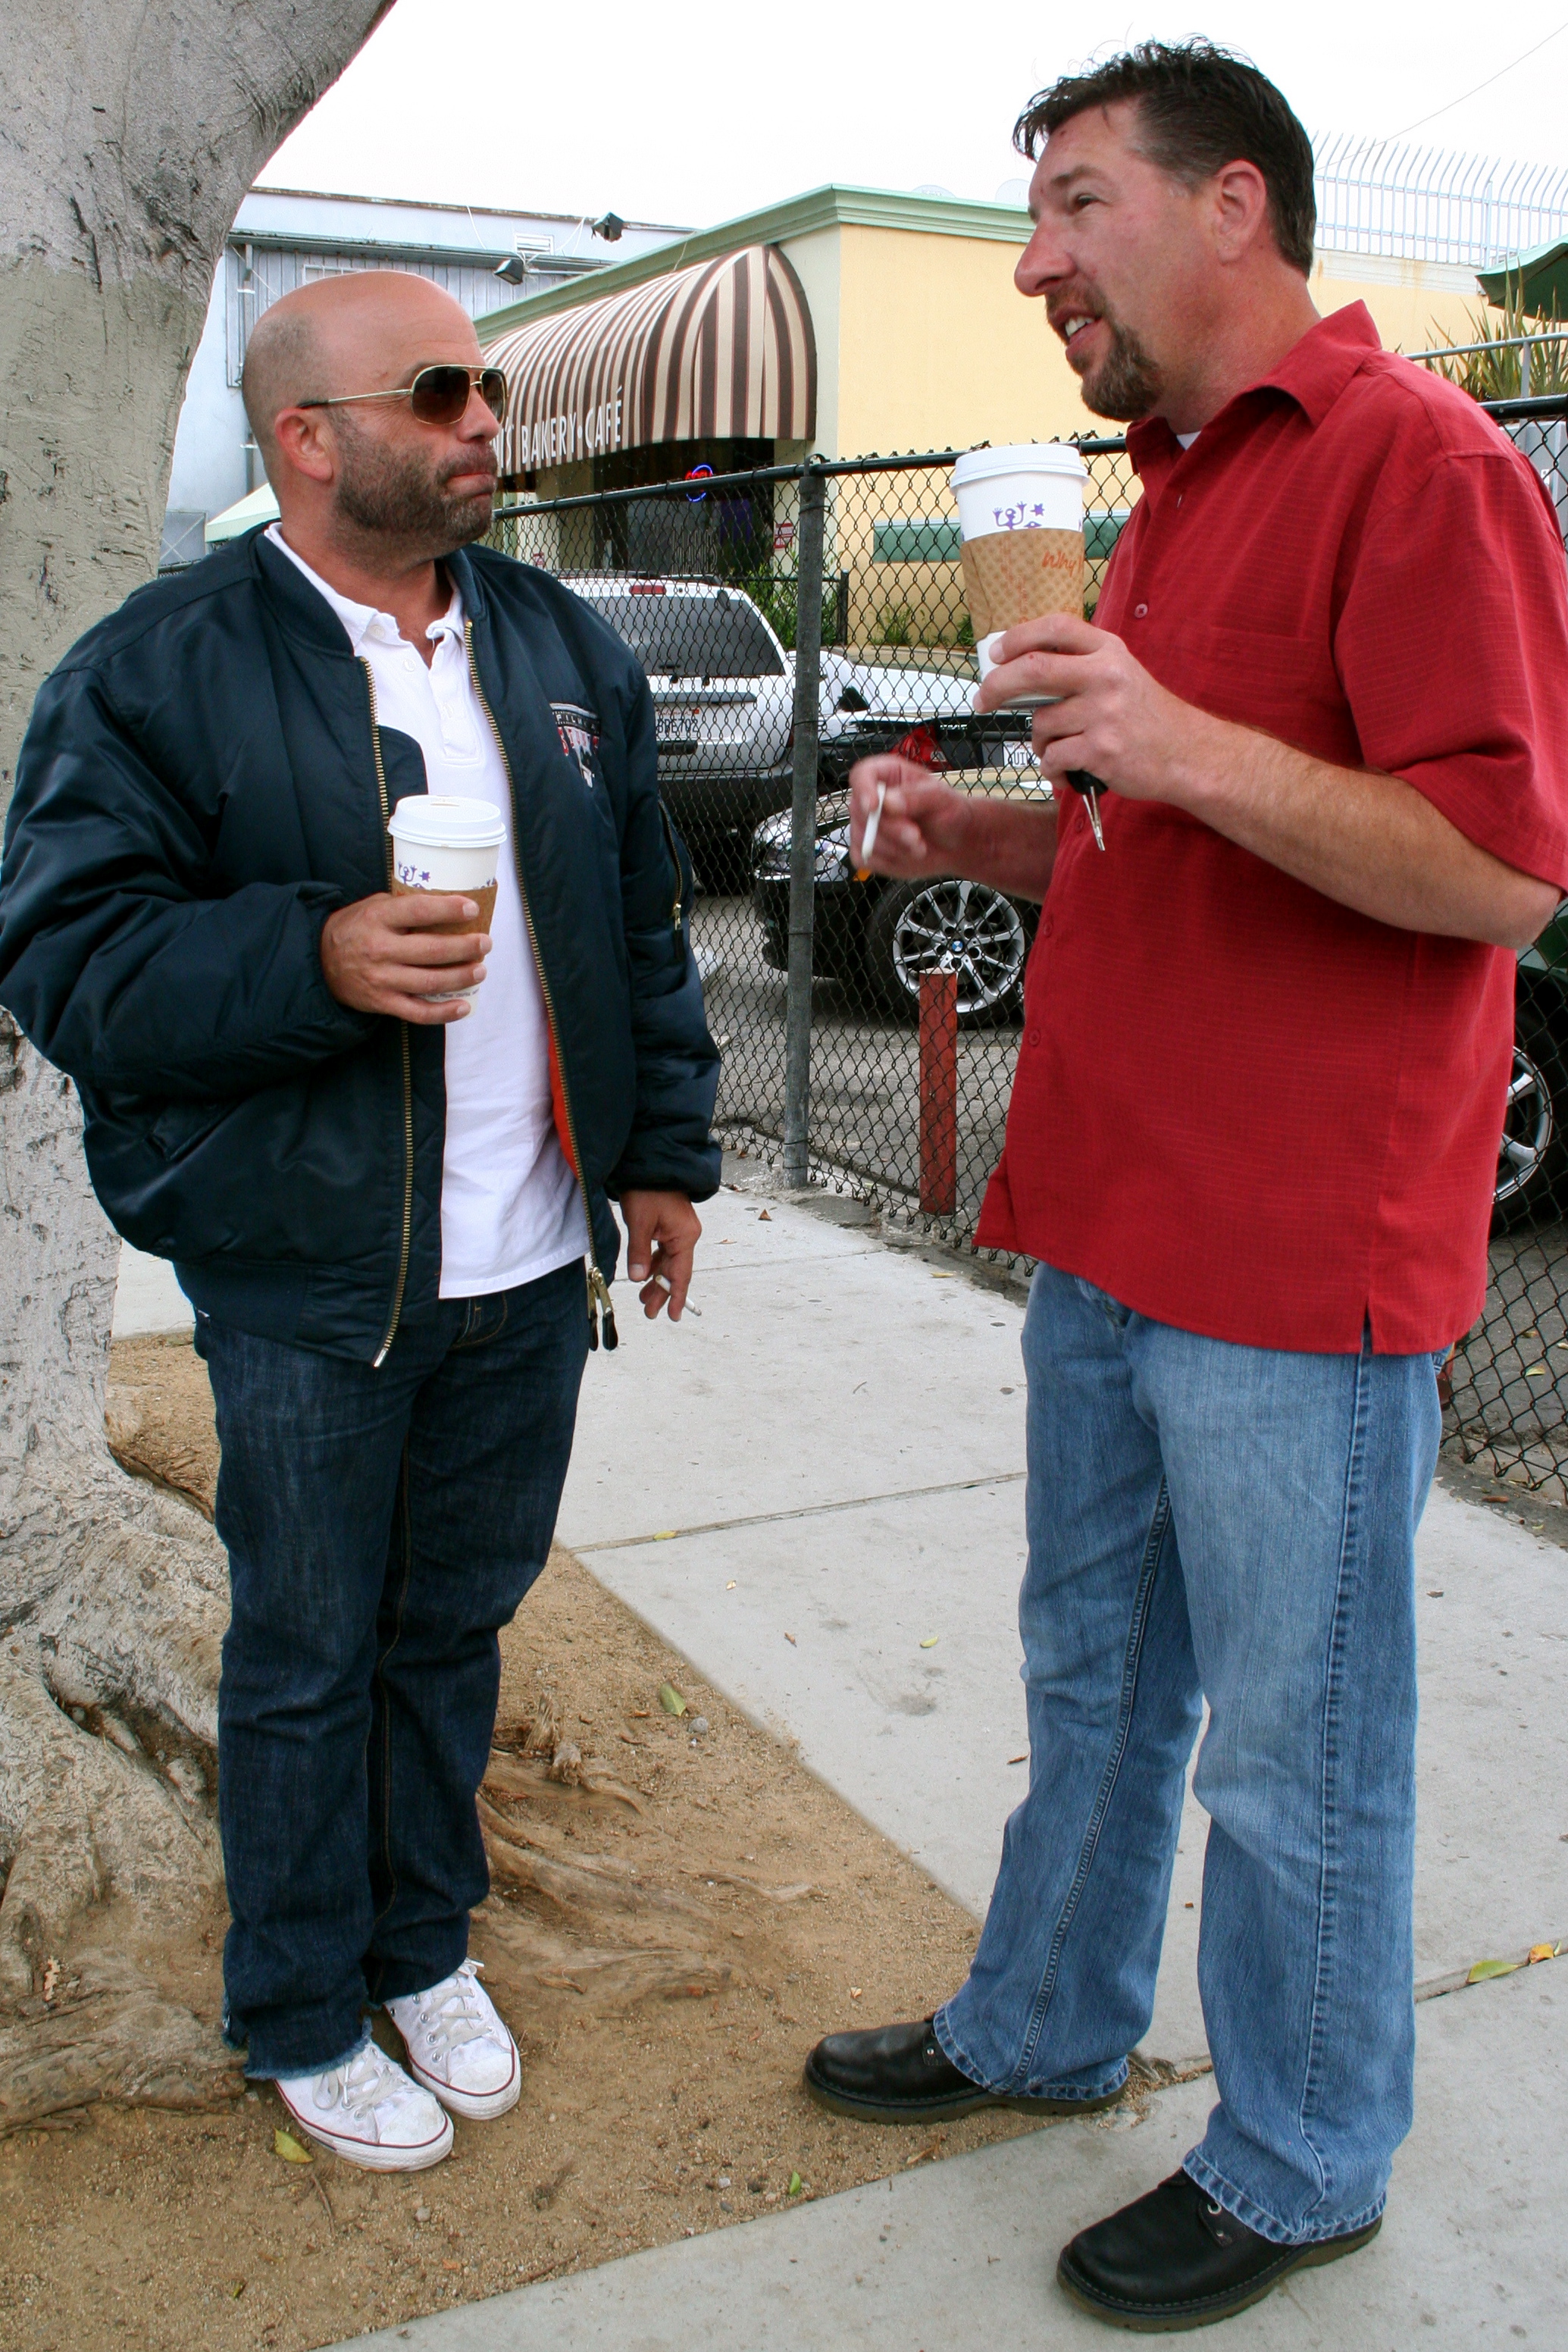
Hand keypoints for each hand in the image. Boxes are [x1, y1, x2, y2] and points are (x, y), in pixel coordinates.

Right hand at [320, 893, 490, 1023]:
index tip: (472, 909)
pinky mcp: (383, 1003)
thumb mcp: (372, 906)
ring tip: (480, 969)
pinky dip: (444, 1012)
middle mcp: (380, 949)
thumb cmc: (355, 929)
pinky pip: (418, 1012)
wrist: (320, 963)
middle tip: (485, 943)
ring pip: (431, 981)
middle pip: (432, 950)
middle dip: (465, 947)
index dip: (448, 909)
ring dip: (462, 976)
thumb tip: (447, 903)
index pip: (418, 911)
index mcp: (378, 919)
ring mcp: (381, 979)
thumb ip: (403, 905)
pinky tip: (464, 1006)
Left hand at [620, 1190, 701, 1320]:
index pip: (681, 1274)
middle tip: (649, 1312)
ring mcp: (678, 1229)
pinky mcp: (669, 1224)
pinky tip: (644, 1274)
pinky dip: (654, 1263)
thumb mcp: (639, 1223)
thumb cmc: (646, 1190)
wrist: (649, 1163)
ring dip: (656, 1278)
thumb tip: (638, 1278)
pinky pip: (663, 1250)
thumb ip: (639, 1252)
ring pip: (668, 1261)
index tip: (674, 1316)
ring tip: (643, 1297)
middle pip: (675, 1270)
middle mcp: (686, 1235)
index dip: (676, 1297)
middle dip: (662, 1292)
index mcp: (685, 1236)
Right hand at [848, 757, 974, 878]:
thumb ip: (916, 797)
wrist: (956, 843)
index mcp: (888, 775)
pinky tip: (906, 856)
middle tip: (916, 837)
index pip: (861, 775)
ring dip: (894, 848)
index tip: (874, 807)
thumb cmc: (948, 813)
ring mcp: (866, 825)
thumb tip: (888, 802)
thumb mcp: (941, 798)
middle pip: (861, 812)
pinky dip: (886, 862)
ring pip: (864, 839)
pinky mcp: (867, 850)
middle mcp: (873, 798)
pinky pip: (864, 858)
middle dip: (890, 829)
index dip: (863, 790)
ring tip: (920, 848)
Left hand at [976, 612, 1207, 805]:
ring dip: (1039, 742)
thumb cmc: (1144, 715)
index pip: (1055, 628)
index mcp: (1108, 652)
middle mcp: (1106, 676)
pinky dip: (1053, 768)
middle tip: (983, 700)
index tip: (996, 654)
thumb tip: (1019, 667)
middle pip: (1032, 671)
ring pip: (1041, 724)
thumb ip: (1079, 665)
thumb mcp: (1120, 673)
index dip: (1018, 637)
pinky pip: (1053, 757)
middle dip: (997, 686)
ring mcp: (1104, 713)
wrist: (1185, 753)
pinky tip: (1069, 771)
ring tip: (1060, 748)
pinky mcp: (1101, 750)